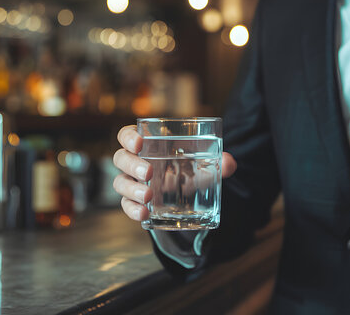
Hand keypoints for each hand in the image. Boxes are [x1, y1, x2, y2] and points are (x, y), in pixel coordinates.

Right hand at [113, 125, 236, 221]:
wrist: (189, 194)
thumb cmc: (190, 168)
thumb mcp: (204, 164)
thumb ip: (218, 162)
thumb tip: (229, 163)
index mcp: (146, 144)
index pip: (127, 135)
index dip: (129, 137)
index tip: (140, 142)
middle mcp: (134, 161)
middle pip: (121, 158)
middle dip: (132, 164)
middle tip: (149, 172)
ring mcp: (132, 183)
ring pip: (120, 182)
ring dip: (132, 189)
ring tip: (149, 196)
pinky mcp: (134, 202)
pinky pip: (126, 205)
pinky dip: (132, 210)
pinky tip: (143, 214)